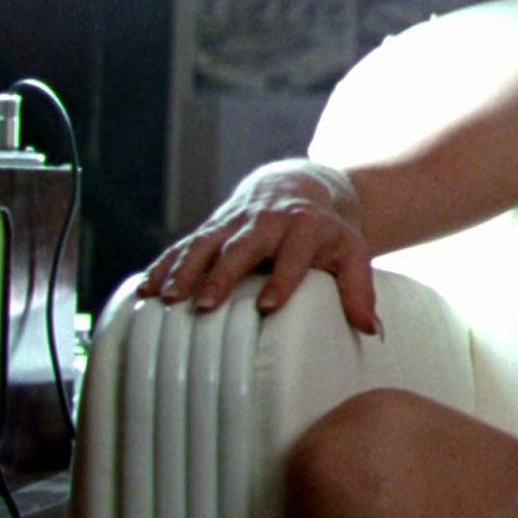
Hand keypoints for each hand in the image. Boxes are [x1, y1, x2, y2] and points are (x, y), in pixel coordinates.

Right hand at [138, 160, 380, 333]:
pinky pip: (183, 246)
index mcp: (305, 228)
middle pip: (242, 246)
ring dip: (184, 270)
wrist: (297, 186)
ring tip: (165, 298)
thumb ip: (360, 288)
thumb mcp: (352, 252)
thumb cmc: (326, 231)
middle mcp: (267, 222)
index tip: (269, 306)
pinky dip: (163, 265)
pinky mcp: (210, 227)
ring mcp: (234, 223)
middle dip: (223, 274)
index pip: (294, 254)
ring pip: (205, 243)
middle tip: (206, 303)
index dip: (283, 278)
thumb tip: (372, 331)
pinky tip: (144, 289)